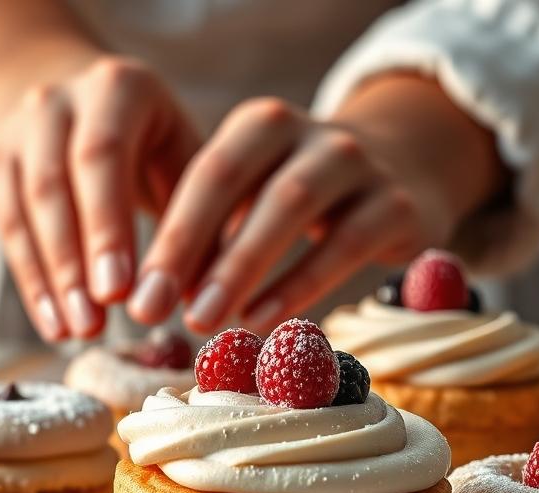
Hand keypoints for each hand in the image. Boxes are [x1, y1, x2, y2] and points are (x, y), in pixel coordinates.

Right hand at [0, 55, 199, 340]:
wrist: (56, 81)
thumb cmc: (144, 135)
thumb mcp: (179, 150)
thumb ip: (203, 213)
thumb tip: (215, 294)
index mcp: (118, 88)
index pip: (105, 154)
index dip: (109, 223)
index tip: (122, 290)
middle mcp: (59, 102)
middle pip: (57, 183)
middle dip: (75, 257)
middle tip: (95, 323)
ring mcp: (19, 132)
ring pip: (27, 209)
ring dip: (53, 277)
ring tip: (78, 332)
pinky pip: (9, 228)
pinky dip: (33, 281)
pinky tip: (54, 324)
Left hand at [128, 75, 504, 332]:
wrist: (407, 172)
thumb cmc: (301, 201)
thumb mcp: (253, 204)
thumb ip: (210, 241)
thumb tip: (152, 298)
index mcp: (258, 126)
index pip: (201, 173)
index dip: (165, 234)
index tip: (131, 293)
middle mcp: (306, 131)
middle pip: (233, 179)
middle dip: (186, 248)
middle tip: (149, 310)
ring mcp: (356, 161)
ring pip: (289, 205)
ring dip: (239, 267)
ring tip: (201, 319)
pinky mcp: (397, 203)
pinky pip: (345, 243)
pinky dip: (300, 283)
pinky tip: (262, 319)